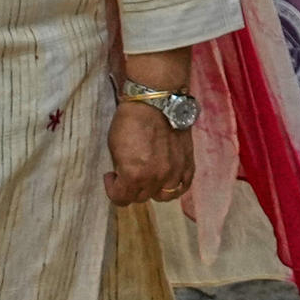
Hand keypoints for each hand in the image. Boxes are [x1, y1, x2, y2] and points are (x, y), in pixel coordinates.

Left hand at [109, 90, 196, 210]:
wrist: (156, 100)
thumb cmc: (131, 119)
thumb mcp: (114, 147)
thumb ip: (121, 169)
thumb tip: (124, 176)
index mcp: (134, 175)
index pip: (121, 199)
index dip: (112, 190)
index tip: (111, 177)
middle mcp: (156, 178)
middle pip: (141, 197)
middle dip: (131, 188)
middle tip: (127, 173)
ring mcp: (174, 172)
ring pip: (163, 196)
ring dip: (152, 189)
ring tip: (148, 178)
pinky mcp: (188, 163)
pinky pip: (183, 186)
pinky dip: (174, 187)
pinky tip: (167, 180)